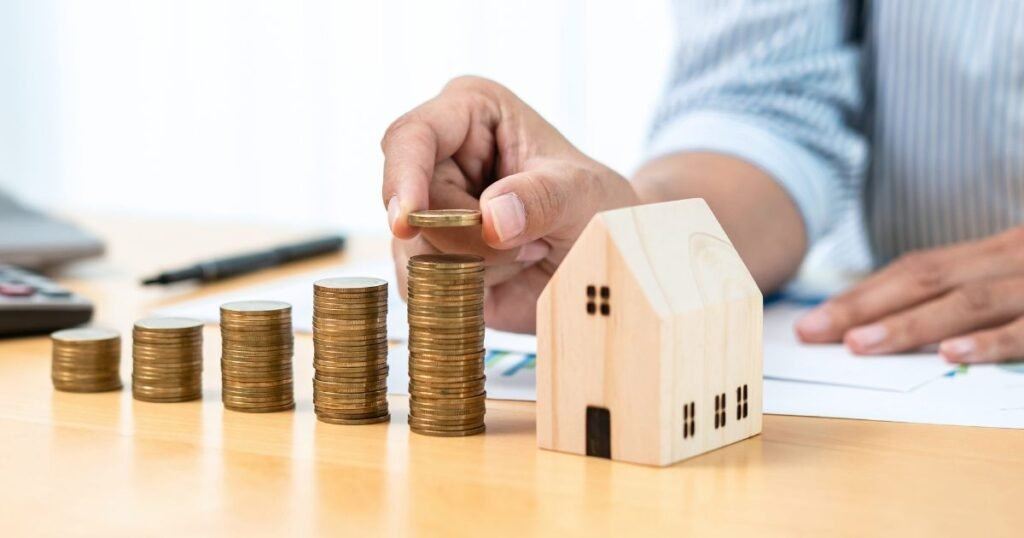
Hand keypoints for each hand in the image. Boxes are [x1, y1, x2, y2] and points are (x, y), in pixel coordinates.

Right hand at [380, 77, 638, 332]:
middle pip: (415, 206)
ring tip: (529, 250)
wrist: (602, 256)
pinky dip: (468, 289)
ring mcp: (428, 209)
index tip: (408, 219)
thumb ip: (543, 198)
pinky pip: (421, 284)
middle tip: (535, 242)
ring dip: (479, 266)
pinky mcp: (429, 255)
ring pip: (415, 250)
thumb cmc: (596, 207)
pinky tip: (510, 272)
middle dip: (473, 238)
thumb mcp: (585, 194)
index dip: (404, 177)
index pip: (411, 137)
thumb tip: (491, 218)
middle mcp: (439, 155)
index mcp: (470, 112)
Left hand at [795, 227, 1023, 363]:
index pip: (916, 270)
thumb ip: (968, 289)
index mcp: (995, 252)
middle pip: (927, 280)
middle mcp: (1011, 259)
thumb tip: (891, 321)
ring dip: (909, 324)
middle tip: (813, 331)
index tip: (814, 319)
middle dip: (864, 307)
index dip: (863, 293)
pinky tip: (948, 354)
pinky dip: (988, 342)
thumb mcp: (1014, 272)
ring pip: (968, 302)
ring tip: (858, 343)